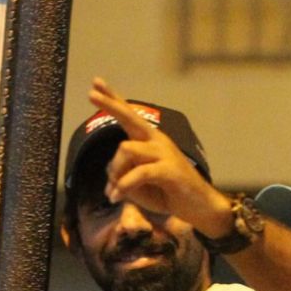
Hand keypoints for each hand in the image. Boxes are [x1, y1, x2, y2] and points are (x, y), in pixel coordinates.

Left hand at [86, 78, 229, 234]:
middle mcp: (157, 141)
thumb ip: (122, 174)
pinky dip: (125, 185)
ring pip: (126, 149)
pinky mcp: (170, 170)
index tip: (96, 83)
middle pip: (130, 117)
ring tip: (113, 193)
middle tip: (90, 94)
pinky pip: (139, 172)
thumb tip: (109, 173)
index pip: (130, 115)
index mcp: (150, 141)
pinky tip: (117, 196)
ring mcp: (165, 153)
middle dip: (110, 105)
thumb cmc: (168, 194)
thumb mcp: (138, 185)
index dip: (113, 99)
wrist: (199, 207)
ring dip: (115, 172)